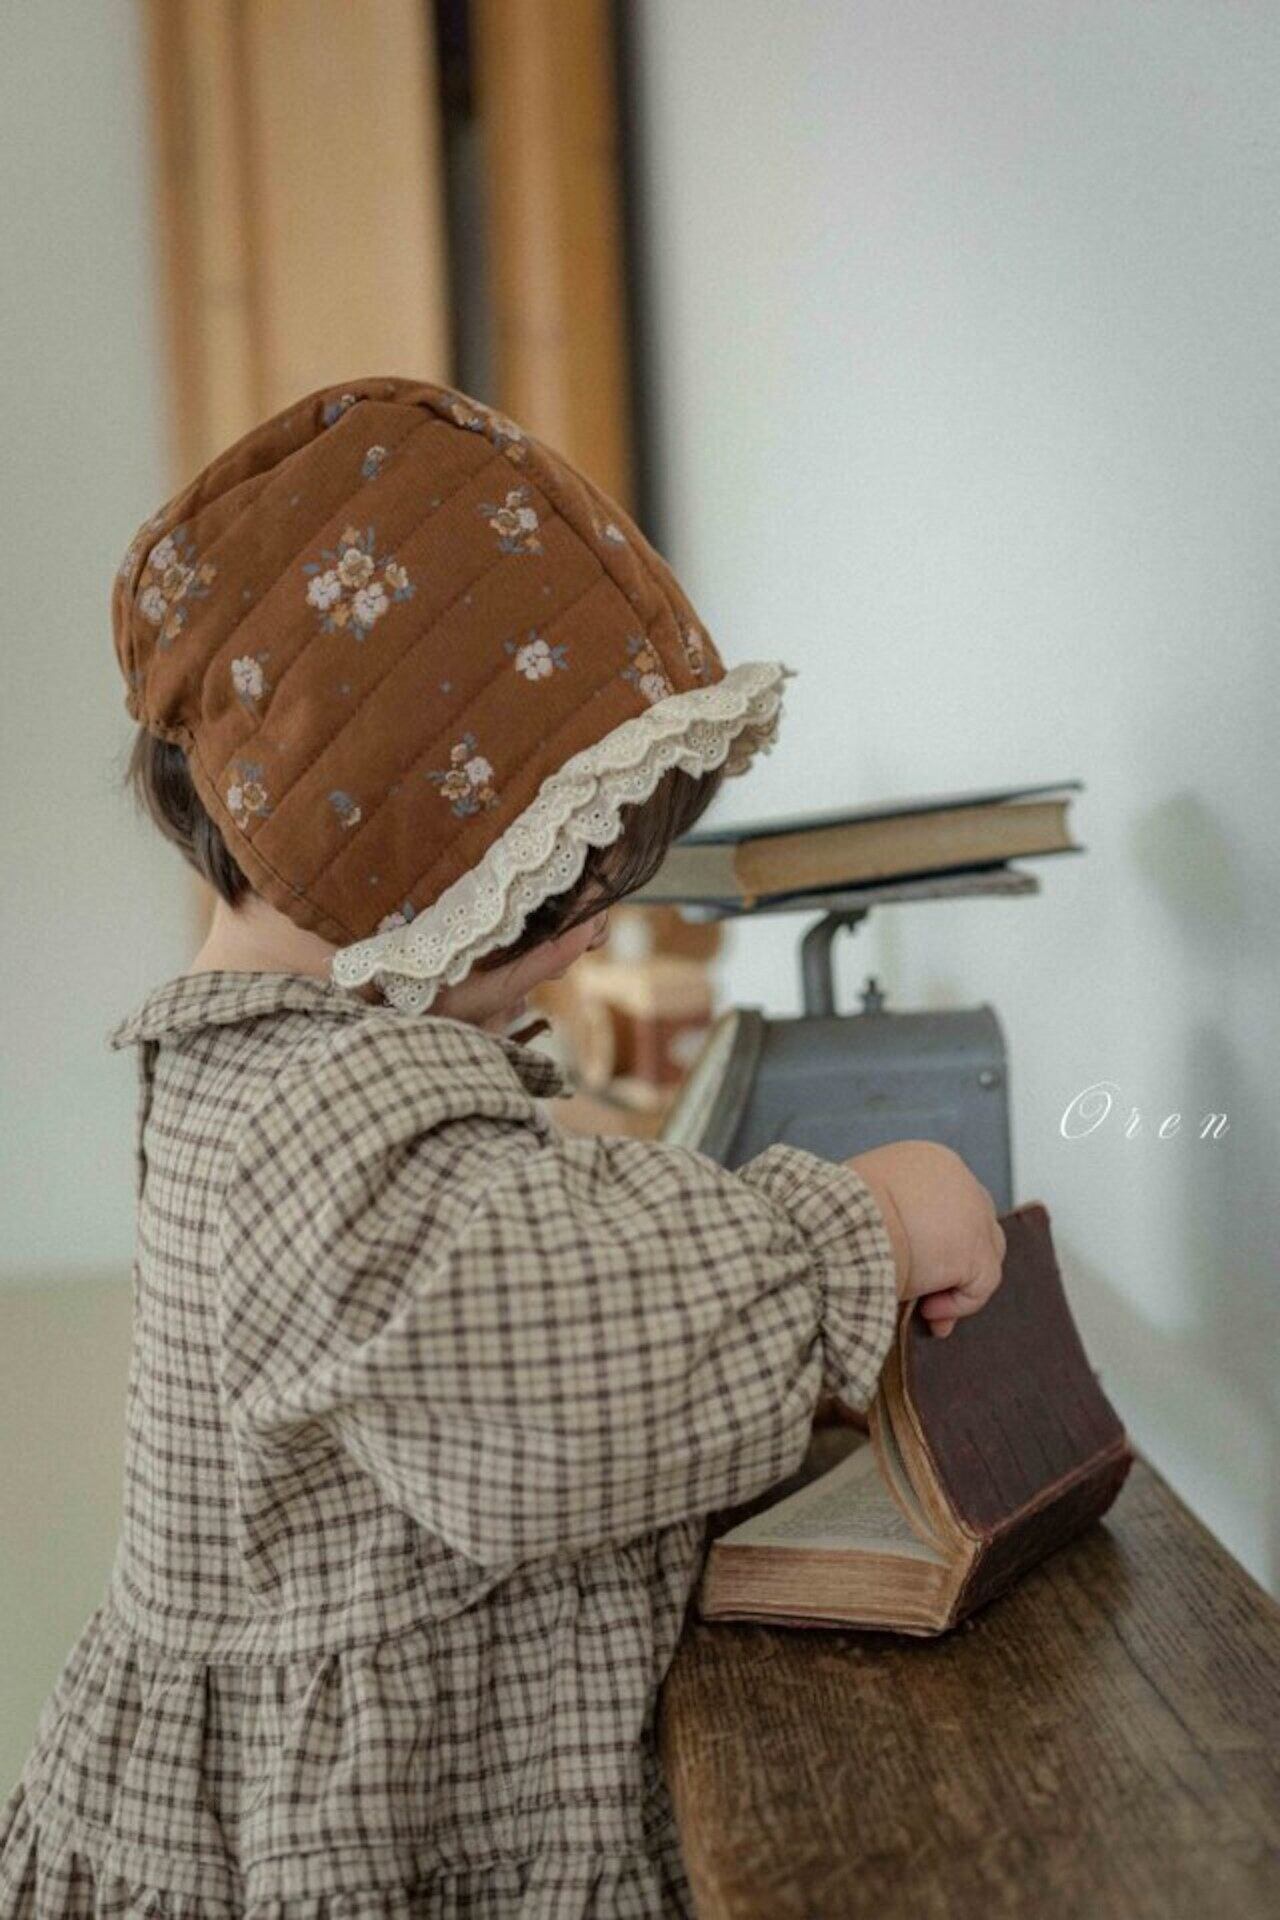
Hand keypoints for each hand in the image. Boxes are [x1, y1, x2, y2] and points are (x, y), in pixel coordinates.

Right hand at [846, 1140, 1004, 1337]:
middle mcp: (960, 1180)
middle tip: (928, 1294)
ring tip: (925, 1307)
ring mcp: (974, 1215)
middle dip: (954, 1263)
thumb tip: (887, 1239)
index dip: (936, 1238)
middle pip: (974, 1226)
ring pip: (984, 1256)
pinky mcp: (977, 1251)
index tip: (916, 1266)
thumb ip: (887, 1209)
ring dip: (955, 1285)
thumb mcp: (864, 1195)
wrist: (843, 1223)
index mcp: (930, 1161)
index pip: (949, 1202)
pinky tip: (927, 1312)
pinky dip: (956, 1305)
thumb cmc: (838, 1211)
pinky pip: (979, 1286)